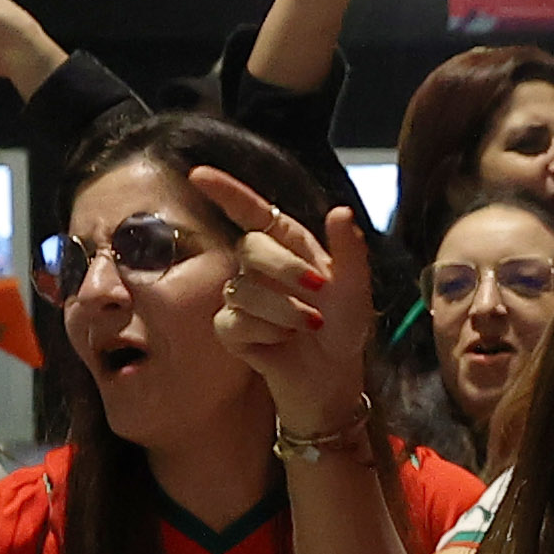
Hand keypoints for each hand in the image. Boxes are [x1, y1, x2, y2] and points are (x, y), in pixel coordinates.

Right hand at [189, 164, 376, 435]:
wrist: (331, 378)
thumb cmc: (343, 329)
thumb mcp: (355, 289)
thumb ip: (349, 250)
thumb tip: (340, 210)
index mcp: (290, 246)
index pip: (253, 212)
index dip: (226, 192)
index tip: (198, 174)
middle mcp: (260, 267)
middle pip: (249, 247)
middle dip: (286, 270)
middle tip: (319, 294)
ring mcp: (240, 296)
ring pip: (243, 289)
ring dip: (284, 311)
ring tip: (307, 327)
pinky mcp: (230, 329)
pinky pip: (234, 321)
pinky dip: (265, 333)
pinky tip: (280, 343)